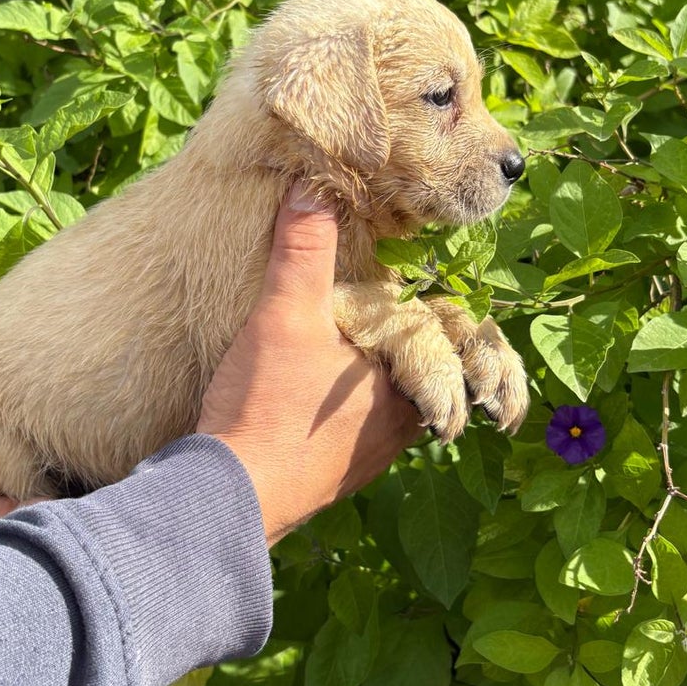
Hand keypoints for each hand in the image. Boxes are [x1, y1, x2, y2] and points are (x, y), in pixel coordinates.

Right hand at [197, 184, 424, 544]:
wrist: (228, 498)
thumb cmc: (267, 410)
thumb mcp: (284, 317)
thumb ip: (303, 251)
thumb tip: (313, 187)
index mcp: (408, 383)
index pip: (457, 338)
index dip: (458, 310)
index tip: (450, 282)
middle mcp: (401, 424)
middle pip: (432, 370)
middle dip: (428, 342)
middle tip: (421, 306)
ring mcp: (371, 453)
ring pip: (400, 401)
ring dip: (393, 373)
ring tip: (377, 343)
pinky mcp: (338, 471)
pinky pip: (366, 426)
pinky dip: (361, 400)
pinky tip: (331, 387)